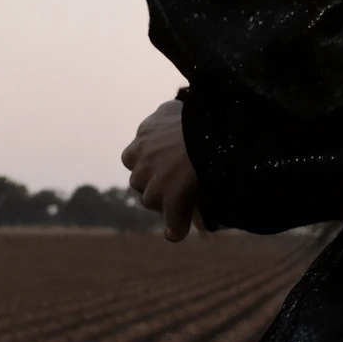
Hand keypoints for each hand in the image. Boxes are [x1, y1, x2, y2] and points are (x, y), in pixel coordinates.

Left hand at [121, 97, 201, 241]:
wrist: (209, 132)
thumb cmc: (198, 116)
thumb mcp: (174, 109)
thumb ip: (165, 114)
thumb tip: (169, 114)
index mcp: (142, 136)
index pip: (133, 156)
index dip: (147, 163)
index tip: (161, 165)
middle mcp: (141, 158)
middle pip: (139, 180)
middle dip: (153, 184)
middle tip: (173, 185)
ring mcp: (152, 181)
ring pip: (151, 200)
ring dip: (163, 203)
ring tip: (182, 205)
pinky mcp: (170, 199)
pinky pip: (172, 222)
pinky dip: (176, 228)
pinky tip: (178, 232)